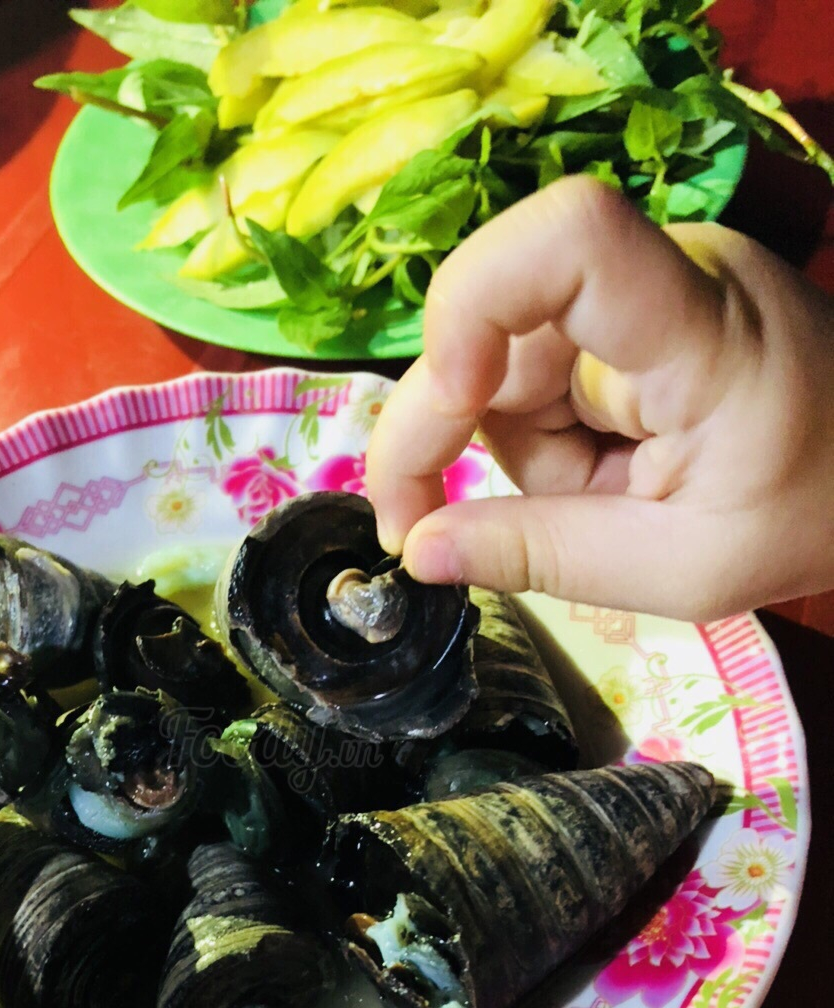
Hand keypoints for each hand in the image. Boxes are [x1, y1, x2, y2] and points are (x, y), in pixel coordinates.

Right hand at [366, 174, 833, 619]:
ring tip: (593, 504)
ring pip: (498, 361)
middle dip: (441, 428)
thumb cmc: (805, 515)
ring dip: (513, 449)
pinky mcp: (622, 311)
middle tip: (413, 529)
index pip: (568, 238)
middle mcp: (662, 276)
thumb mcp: (680, 570)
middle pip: (495, 322)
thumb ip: (544, 555)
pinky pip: (530, 372)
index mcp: (702, 328)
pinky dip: (539, 439)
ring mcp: (638, 288)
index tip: (451, 405)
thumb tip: (416, 552)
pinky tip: (594, 476)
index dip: (470, 302)